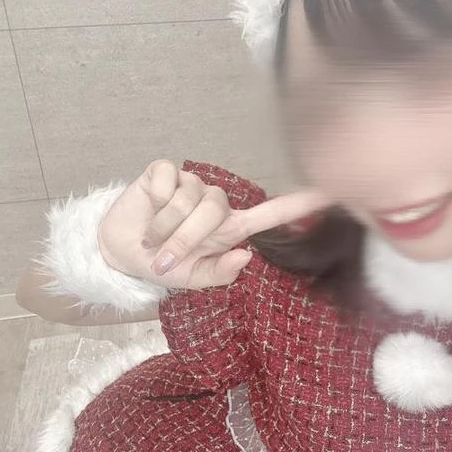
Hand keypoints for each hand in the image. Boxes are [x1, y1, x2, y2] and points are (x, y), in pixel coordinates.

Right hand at [97, 160, 327, 290]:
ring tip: (152, 237)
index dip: (298, 205)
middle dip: (185, 238)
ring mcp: (191, 183)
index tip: (330, 192)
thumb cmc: (161, 264)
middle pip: (216, 210)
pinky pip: (168, 182)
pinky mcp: (165, 172)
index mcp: (228, 229)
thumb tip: (247, 255)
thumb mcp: (191, 279)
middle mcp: (214, 202)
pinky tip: (147, 208)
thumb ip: (219, 273)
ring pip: (189, 198)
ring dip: (165, 225)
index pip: (269, 214)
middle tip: (163, 255)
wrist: (121, 252)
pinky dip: (154, 203)